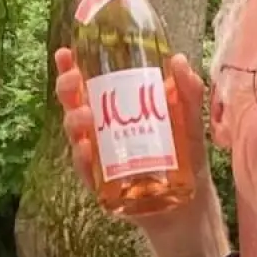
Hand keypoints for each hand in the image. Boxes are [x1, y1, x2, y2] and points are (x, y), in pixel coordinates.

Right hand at [54, 47, 210, 218]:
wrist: (190, 202)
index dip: (71, 69)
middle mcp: (102, 131)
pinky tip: (87, 148)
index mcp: (117, 109)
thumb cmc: (186, 156)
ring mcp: (100, 158)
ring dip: (74, 122)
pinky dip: (84, 158)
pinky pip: (86, 171)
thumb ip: (188, 92)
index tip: (65, 54)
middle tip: (73, 80)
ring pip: (76, 136)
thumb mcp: (190, 120)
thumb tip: (177, 60)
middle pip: (74, 105)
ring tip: (85, 114)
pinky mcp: (102, 185)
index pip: (89, 84)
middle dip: (67, 90)